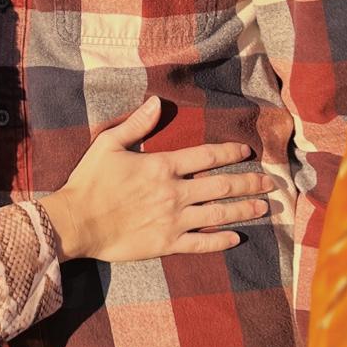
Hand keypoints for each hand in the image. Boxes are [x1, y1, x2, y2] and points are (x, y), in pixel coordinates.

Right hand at [42, 95, 275, 263]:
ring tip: (264, 208)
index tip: (246, 151)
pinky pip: (201, 243)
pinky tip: (237, 237)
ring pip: (218, 214)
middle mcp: (174, 193)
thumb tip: (157, 102)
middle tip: (270, 183)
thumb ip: (136, 124)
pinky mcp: (166, 244)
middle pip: (221, 186)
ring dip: (244, 210)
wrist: (76, 222)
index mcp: (162, 167)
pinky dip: (221, 241)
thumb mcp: (108, 145)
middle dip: (249, 183)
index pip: (206, 157)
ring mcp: (173, 221)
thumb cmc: (89, 182)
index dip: (229, 152)